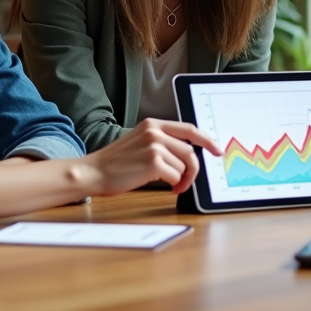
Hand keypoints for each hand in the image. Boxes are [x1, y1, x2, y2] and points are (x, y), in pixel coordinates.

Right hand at [83, 118, 220, 195]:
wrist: (93, 172)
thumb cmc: (115, 163)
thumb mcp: (139, 143)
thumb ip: (162, 143)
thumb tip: (188, 155)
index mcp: (153, 124)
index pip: (189, 129)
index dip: (207, 140)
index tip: (216, 150)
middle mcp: (155, 132)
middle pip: (190, 151)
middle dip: (193, 170)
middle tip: (187, 182)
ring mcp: (154, 146)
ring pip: (183, 165)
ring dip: (181, 179)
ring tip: (171, 185)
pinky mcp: (153, 162)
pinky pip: (175, 176)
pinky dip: (172, 184)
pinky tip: (163, 186)